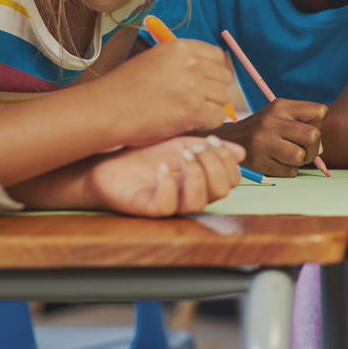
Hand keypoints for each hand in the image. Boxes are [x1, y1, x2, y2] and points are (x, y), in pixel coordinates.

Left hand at [85, 134, 244, 216]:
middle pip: (221, 192)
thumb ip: (208, 148)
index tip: (210, 140)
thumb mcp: (180, 144)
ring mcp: (170, 204)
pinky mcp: (148, 208)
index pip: (230, 181)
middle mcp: (189, 195)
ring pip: (198, 203)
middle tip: (195, 148)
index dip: (227, 161)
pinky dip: (167, 185)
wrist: (107, 160)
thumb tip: (240, 152)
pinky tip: (160, 168)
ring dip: (195, 175)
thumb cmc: (143, 155)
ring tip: (182, 155)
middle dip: (214, 165)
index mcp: (200, 181)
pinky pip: (168, 206)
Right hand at [92, 39, 234, 144]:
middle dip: (215, 91)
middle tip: (199, 102)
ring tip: (193, 113)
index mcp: (181, 47)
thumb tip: (207, 71)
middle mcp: (191, 63)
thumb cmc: (125, 89)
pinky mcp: (193, 109)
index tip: (206, 83)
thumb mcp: (154, 60)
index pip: (217, 55)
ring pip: (224, 97)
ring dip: (213, 107)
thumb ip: (181, 62)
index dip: (214, 71)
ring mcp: (194, 86)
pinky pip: (217, 117)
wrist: (107, 110)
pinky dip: (209, 123)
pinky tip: (192, 123)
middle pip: (224, 77)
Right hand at [218, 98, 327, 176]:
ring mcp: (264, 141)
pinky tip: (276, 162)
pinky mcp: (259, 161)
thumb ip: (304, 125)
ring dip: (300, 160)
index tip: (305, 129)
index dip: (318, 124)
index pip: (320, 111)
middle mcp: (272, 121)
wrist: (230, 140)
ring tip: (288, 156)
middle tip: (302, 149)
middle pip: (313, 136)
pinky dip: (288, 170)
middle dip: (313, 148)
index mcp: (281, 106)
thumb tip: (320, 149)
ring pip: (301, 156)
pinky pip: (290, 171)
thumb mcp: (280, 115)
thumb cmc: (263, 129)